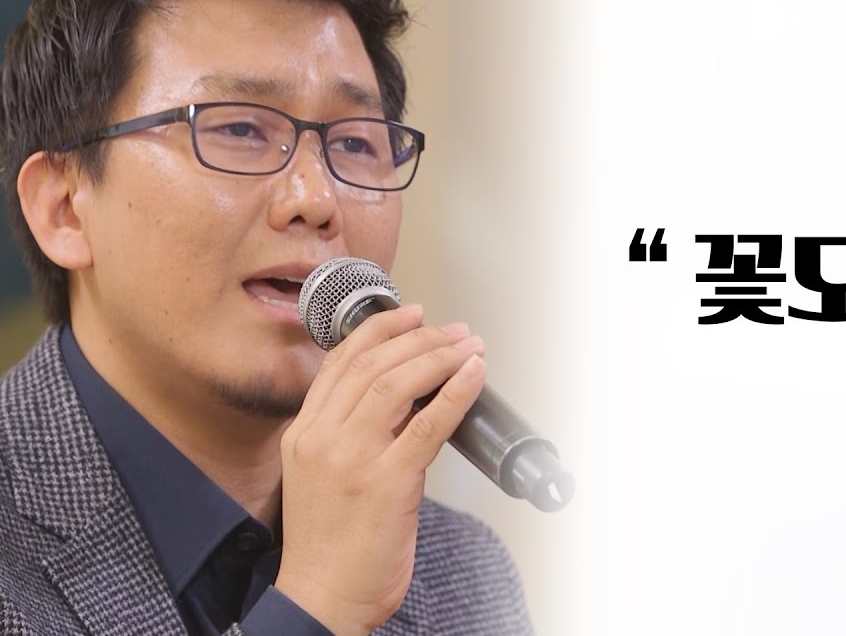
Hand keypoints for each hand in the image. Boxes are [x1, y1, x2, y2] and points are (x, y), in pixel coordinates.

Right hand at [273, 304, 486, 635]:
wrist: (322, 598)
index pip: (341, 361)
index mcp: (304, 433)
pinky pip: (428, 424)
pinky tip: (473, 375)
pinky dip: (456, 392)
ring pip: (398, 383)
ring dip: (440, 357)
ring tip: (469, 347)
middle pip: (373, 364)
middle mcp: (322, 438)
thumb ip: (350, 433)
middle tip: (454, 331)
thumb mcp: (322, 474)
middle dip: (420, 338)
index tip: (410, 314)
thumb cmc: (328, 545)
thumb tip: (406, 398)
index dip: (380, 330)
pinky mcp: (387, 483)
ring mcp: (353, 459)